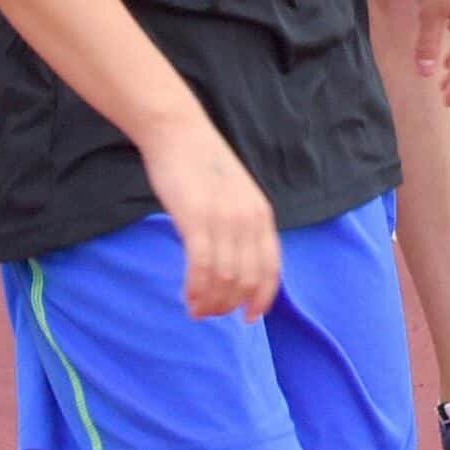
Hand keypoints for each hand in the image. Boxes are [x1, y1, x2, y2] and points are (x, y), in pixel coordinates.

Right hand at [139, 116, 280, 318]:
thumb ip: (241, 225)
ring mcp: (224, 219)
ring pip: (225, 278)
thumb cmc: (202, 164)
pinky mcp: (196, 218)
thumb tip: (237, 264)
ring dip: (211, 302)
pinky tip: (188, 297)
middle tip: (208, 313)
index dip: (262, 298)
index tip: (248, 318)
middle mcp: (248, 219)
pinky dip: (197, 289)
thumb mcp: (235, 195)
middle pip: (247, 280)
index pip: (271, 268)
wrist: (179, 132)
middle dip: (229, 305)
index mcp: (262, 214)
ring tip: (195, 309)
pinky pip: (202, 267)